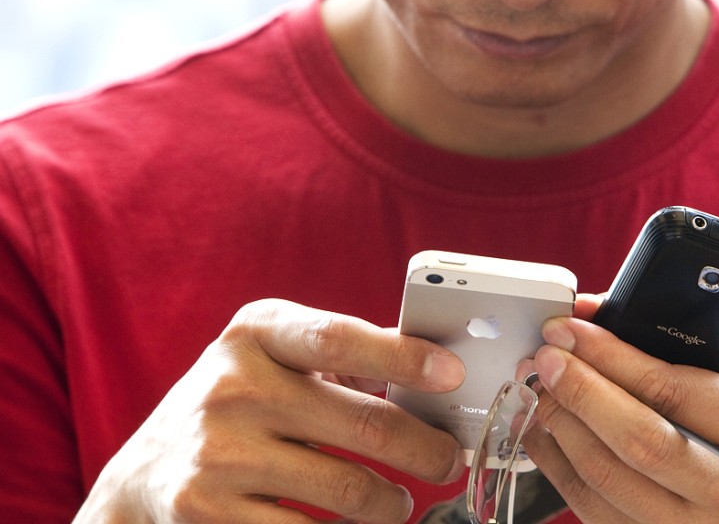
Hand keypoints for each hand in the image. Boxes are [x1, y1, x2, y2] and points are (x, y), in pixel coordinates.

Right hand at [74, 299, 465, 523]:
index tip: (453, 374)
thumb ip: (339, 354)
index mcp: (256, 333)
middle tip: (450, 461)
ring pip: (349, 490)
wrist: (145, 474)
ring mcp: (218, 454)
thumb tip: (429, 365)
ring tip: (398, 501)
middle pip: (363, 424)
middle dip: (426, 449)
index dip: (403, 356)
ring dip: (392, 503)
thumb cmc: (234, 404)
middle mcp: (233, 387)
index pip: (339, 338)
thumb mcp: (270, 356)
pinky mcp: (210, 514)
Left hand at [521, 301, 718, 523]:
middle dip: (580, 392)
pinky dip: (556, 462)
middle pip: (639, 441)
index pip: (670, 390)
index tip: (568, 330)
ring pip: (606, 477)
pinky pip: (589, 505)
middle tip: (545, 359)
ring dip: (560, 426)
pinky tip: (542, 428)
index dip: (609, 357)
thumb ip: (659, 349)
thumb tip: (583, 317)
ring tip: (538, 389)